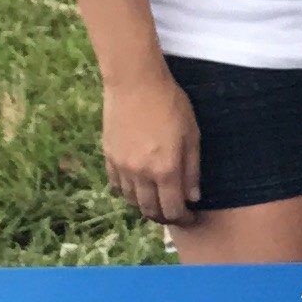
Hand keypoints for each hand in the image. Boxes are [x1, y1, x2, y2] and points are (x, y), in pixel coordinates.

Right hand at [98, 62, 201, 227]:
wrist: (135, 82)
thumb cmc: (169, 103)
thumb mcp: (192, 134)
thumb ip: (192, 169)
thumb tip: (193, 197)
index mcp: (166, 170)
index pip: (173, 209)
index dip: (183, 218)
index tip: (190, 216)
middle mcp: (141, 174)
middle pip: (150, 211)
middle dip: (164, 217)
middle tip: (174, 213)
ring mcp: (122, 166)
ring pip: (132, 201)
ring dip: (145, 206)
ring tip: (157, 201)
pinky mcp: (108, 156)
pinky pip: (116, 186)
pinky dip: (128, 193)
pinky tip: (137, 188)